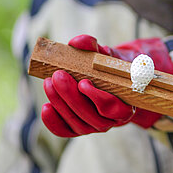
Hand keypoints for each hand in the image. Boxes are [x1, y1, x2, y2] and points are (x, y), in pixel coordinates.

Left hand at [41, 34, 172, 134]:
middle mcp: (111, 121)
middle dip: (71, 96)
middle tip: (58, 76)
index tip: (83, 82)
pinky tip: (46, 107)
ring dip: (60, 103)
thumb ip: (96, 48)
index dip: (96, 97)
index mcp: (126, 104)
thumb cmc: (112, 68)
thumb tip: (77, 42)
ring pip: (77, 123)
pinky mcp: (80, 128)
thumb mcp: (109, 56)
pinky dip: (53, 121)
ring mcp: (95, 126)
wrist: (112, 80)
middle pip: (91, 117)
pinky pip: (65, 131)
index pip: (112, 107)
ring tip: (48, 83)